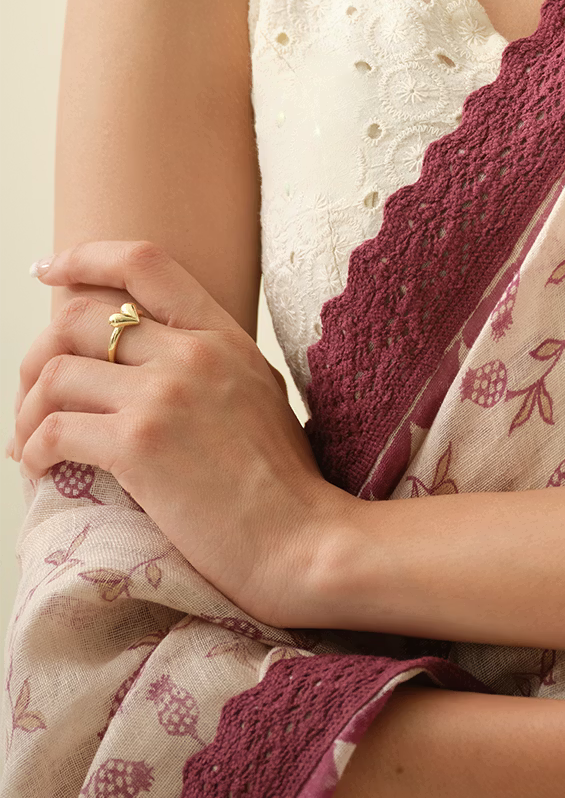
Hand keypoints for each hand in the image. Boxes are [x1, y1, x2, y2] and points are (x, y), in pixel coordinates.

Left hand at [11, 240, 346, 625]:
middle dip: (37, 355)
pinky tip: (43, 471)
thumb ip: (210, 365)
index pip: (145, 262)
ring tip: (32, 445)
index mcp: (224, 335)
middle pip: (79, 316)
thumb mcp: (257, 394)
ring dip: (27, 411)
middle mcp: (193, 352)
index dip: (85, 257)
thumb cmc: (283, 484)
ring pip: (56, 373)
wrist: (302, 539)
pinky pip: (54, 431)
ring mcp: (165, 396)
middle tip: (32, 399)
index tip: (49, 271)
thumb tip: (148, 363)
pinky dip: (33, 451)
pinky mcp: (139, 447)